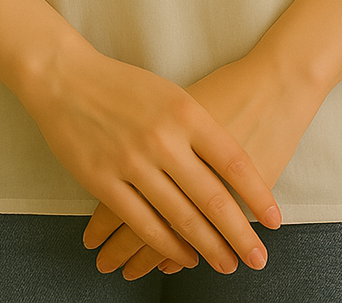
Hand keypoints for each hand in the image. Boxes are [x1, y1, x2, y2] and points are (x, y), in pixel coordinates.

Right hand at [22, 40, 281, 274]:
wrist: (66, 77)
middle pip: (211, 198)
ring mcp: (132, 161)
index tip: (275, 221)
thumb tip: (233, 169)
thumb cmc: (126, 85)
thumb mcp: (172, 96)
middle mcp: (163, 138)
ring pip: (179, 217)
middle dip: (239, 234)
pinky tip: (182, 258)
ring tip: (226, 263)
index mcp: (186, 112)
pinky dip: (165, 247)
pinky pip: (143, 224)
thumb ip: (200, 130)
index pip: (233, 163)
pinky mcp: (103, 182)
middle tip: (256, 258)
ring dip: (206, 247)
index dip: (257, 196)